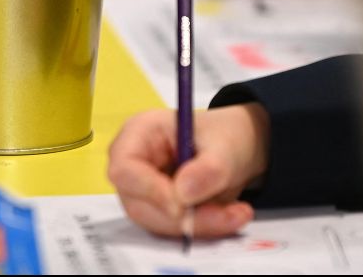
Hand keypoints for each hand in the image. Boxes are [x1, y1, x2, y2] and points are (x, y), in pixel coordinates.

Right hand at [108, 103, 269, 237]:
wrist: (234, 150)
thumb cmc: (222, 135)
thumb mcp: (225, 144)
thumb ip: (209, 167)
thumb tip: (184, 193)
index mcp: (139, 133)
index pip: (124, 169)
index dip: (149, 191)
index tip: (182, 207)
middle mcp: (134, 164)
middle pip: (140, 204)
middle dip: (184, 217)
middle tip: (227, 215)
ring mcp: (142, 191)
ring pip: (158, 222)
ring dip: (199, 224)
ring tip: (237, 213)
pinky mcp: (157, 211)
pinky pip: (173, 229)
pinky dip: (203, 227)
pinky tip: (230, 216)